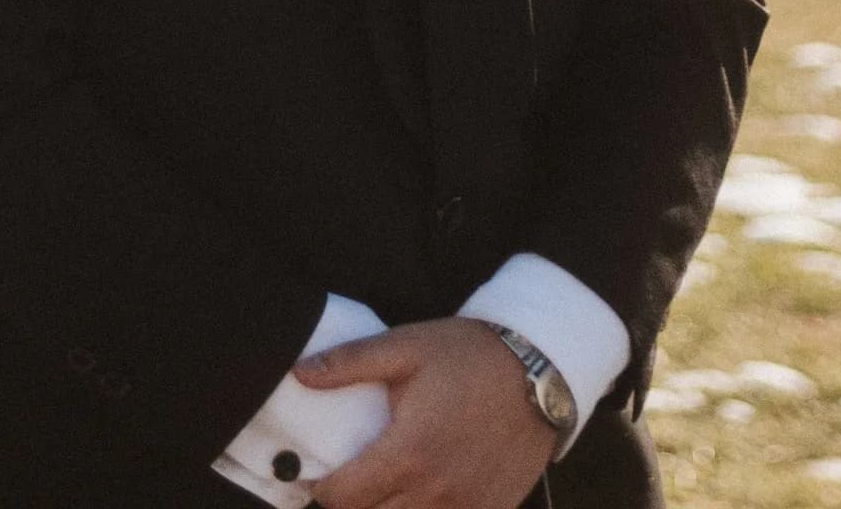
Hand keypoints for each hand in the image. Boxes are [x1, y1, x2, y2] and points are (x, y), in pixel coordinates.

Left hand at [293, 316, 556, 508]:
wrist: (540, 371)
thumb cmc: (469, 356)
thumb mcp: (407, 347)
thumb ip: (350, 362)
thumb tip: (300, 373)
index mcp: (409, 453)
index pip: (344, 498)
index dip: (320, 490)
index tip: (314, 476)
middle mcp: (435, 492)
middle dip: (351, 505)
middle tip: (346, 483)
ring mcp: (465, 508)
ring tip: (378, 489)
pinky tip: (416, 495)